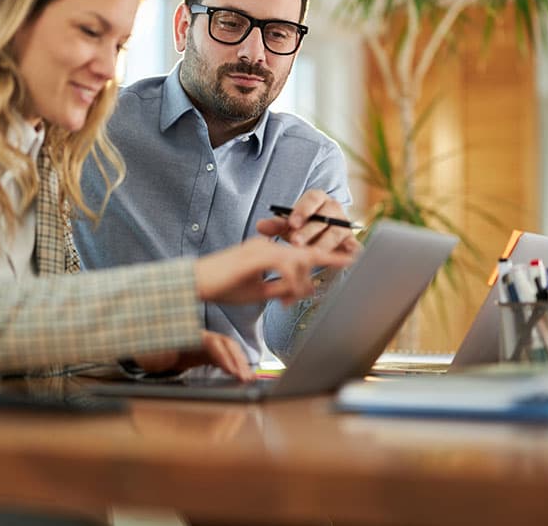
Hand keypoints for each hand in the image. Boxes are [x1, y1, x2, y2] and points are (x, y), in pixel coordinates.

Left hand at [133, 330, 253, 381]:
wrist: (143, 349)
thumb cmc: (147, 350)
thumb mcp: (151, 352)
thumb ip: (162, 354)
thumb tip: (169, 356)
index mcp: (189, 335)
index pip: (213, 342)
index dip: (224, 356)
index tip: (232, 371)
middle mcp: (200, 337)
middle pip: (226, 344)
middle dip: (238, 360)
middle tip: (247, 378)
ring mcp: (203, 345)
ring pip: (228, 350)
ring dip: (239, 363)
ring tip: (248, 378)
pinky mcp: (204, 354)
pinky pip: (223, 357)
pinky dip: (233, 365)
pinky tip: (239, 375)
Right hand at [194, 236, 353, 306]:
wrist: (196, 283)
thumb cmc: (223, 287)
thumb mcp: (259, 291)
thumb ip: (281, 288)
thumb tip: (303, 291)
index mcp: (269, 250)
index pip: (303, 252)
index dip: (327, 255)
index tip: (350, 259)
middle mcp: (268, 244)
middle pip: (306, 253)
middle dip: (329, 261)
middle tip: (350, 263)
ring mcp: (262, 247)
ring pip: (298, 260)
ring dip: (301, 284)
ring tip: (289, 303)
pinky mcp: (256, 256)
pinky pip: (285, 265)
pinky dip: (291, 282)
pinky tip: (286, 296)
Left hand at [256, 189, 361, 254]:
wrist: (320, 236)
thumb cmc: (303, 227)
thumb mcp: (288, 225)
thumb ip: (276, 225)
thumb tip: (261, 226)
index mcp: (318, 199)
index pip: (313, 199)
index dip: (303, 210)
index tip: (292, 223)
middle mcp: (333, 209)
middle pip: (324, 217)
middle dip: (309, 231)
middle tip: (295, 242)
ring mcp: (344, 225)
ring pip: (336, 232)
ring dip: (323, 243)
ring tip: (312, 254)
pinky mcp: (351, 241)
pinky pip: (353, 245)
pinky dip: (351, 252)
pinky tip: (345, 258)